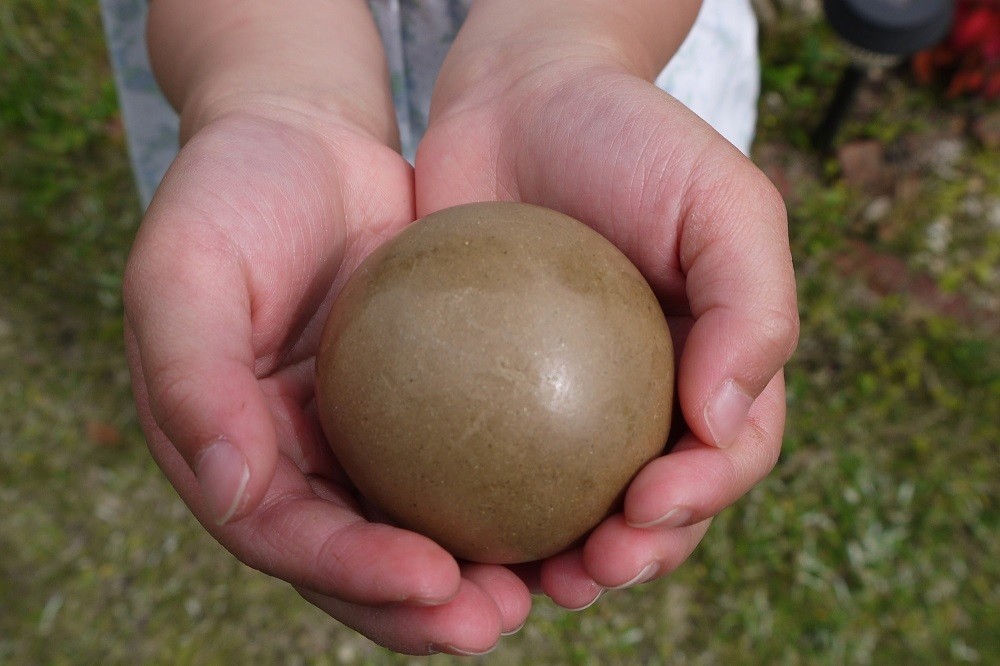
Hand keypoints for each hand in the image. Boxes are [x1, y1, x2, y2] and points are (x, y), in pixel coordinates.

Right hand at [123, 104, 529, 653]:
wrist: (302, 135)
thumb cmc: (232, 193)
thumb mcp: (184, 271)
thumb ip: (194, 383)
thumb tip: (237, 492)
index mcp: (230, 450)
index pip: (289, 537)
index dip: (355, 573)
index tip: (434, 581)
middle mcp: (298, 458)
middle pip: (362, 557)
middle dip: (428, 606)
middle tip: (500, 615)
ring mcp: (363, 432)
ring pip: (422, 523)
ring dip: (481, 568)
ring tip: (551, 581)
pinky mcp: (422, 397)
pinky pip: (467, 453)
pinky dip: (511, 486)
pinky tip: (573, 497)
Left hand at [416, 16, 798, 608]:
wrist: (519, 100)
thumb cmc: (630, 140)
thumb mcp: (722, 200)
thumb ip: (751, 306)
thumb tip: (725, 421)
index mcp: (710, 366)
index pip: (725, 456)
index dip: (699, 500)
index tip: (649, 505)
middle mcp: (641, 397)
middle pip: (651, 505)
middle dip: (631, 556)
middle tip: (589, 569)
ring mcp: (558, 402)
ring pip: (567, 505)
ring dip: (557, 559)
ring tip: (529, 581)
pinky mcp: (484, 391)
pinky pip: (482, 462)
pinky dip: (478, 507)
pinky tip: (453, 530)